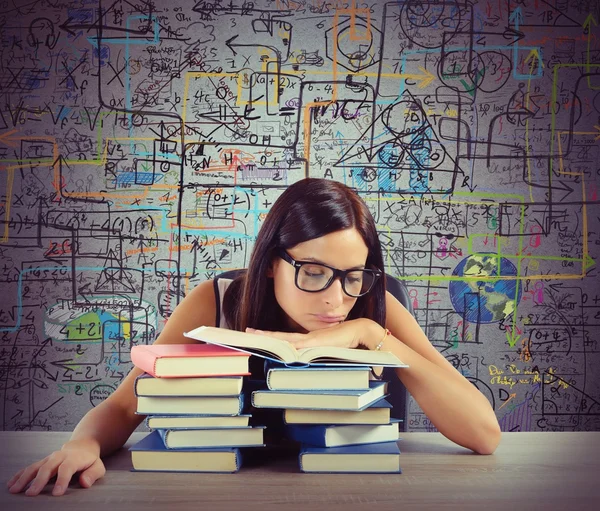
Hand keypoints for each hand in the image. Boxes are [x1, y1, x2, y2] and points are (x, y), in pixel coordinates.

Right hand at [6, 439, 104, 496]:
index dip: (62, 480)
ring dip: (24, 478)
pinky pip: (29, 468)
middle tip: (31, 494)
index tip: (56, 493)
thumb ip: (92, 474)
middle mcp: (59, 457)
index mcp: (74, 458)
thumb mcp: (98, 466)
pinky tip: (11, 484)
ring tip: (15, 490)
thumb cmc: (89, 460)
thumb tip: (85, 482)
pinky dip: (19, 475)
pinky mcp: (42, 462)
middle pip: (48, 467)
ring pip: (35, 467)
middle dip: (39, 481)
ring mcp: (49, 459)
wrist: (82, 446)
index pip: (67, 468)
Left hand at [246, 318, 383, 349]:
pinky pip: (299, 343)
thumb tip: (307, 362)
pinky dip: (288, 345)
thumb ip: (319, 355)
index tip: (257, 334)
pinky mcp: (317, 342)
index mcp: (309, 340)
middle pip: (282, 336)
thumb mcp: (329, 351)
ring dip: (272, 337)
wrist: (361, 332)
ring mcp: (311, 339)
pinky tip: (278, 347)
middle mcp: (307, 338)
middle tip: (248, 332)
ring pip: (286, 338)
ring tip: (256, 335)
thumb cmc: (348, 343)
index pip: (286, 338)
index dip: (272, 337)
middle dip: (265, 335)